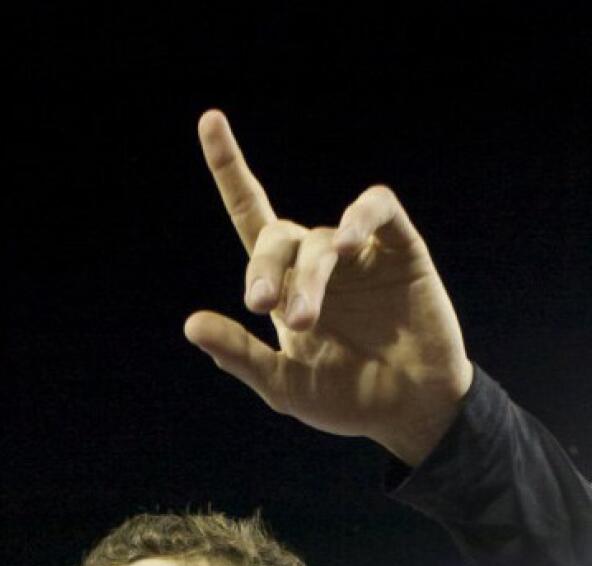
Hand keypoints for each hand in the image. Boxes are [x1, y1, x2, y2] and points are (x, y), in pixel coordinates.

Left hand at [184, 111, 473, 465]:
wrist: (407, 412)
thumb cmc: (344, 398)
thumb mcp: (282, 385)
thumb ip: (239, 355)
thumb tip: (190, 325)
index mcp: (284, 284)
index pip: (251, 215)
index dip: (230, 170)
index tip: (209, 120)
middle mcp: (318, 259)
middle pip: (280, 237)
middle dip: (265, 268)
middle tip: (265, 308)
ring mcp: (360, 252)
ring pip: (322, 239)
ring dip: (308, 276)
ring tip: (303, 320)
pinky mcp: (402, 250)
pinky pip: (378, 210)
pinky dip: (358, 216)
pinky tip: (346, 242)